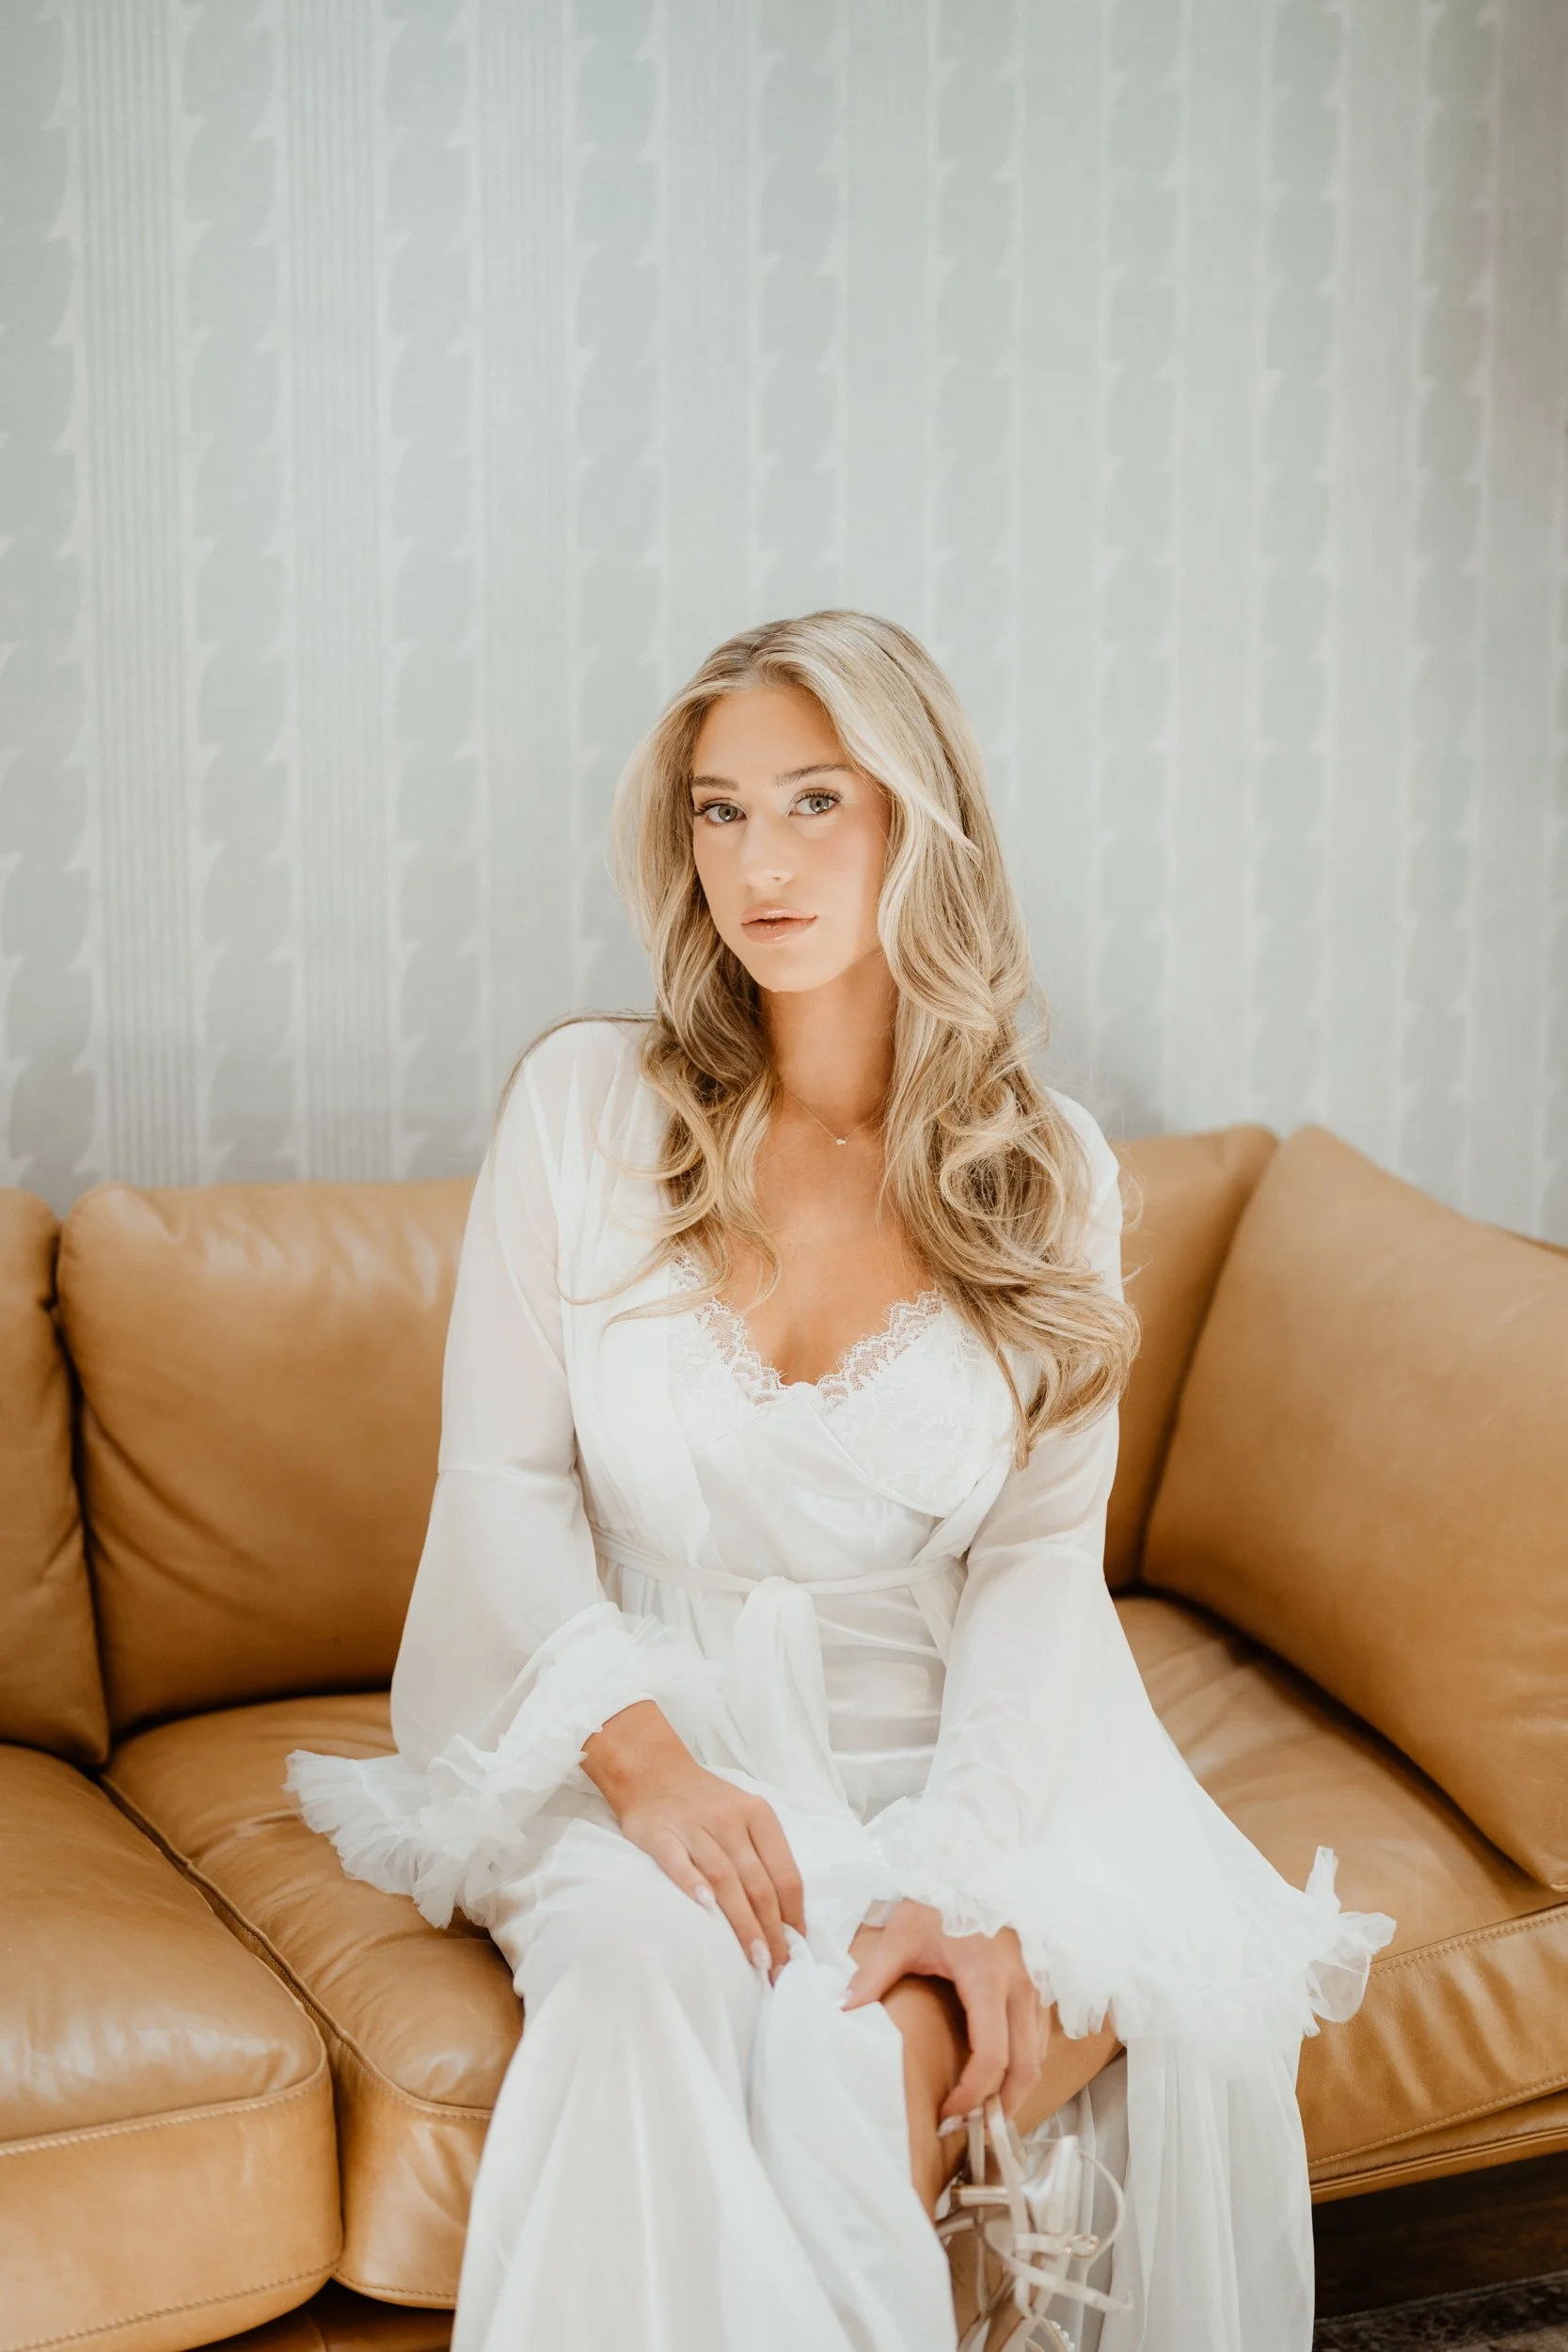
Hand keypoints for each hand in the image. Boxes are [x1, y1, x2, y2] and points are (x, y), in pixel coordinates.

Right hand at [582, 1700, 804, 1975]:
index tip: (797, 1950)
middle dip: (772, 1930)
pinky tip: (705, 1908)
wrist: (654, 1771)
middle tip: (778, 1967)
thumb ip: (765, 1858)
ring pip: (725, 1877)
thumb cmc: (707, 1803)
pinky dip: (692, 1883)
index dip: (794, 1915)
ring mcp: (693, 1825)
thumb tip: (788, 1918)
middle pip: (758, 1882)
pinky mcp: (659, 1833)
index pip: (786, 1873)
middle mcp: (730, 1820)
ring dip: (743, 1921)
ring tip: (755, 1957)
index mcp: (759, 1815)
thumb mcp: (746, 1816)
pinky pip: (677, 1861)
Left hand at [842, 1898, 1046, 2124]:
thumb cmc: (941, 1895)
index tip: (948, 2111)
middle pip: (1026, 2068)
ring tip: (986, 2110)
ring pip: (1039, 2055)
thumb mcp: (904, 1933)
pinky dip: (1026, 2064)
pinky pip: (1040, 2036)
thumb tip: (841, 2010)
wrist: (979, 1860)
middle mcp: (1021, 1987)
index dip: (971, 2094)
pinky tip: (1004, 2075)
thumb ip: (873, 1975)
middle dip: (1003, 2107)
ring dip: (1018, 2089)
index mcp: (987, 1978)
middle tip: (974, 2130)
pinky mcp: (1040, 1982)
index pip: (991, 2057)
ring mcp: (1037, 1985)